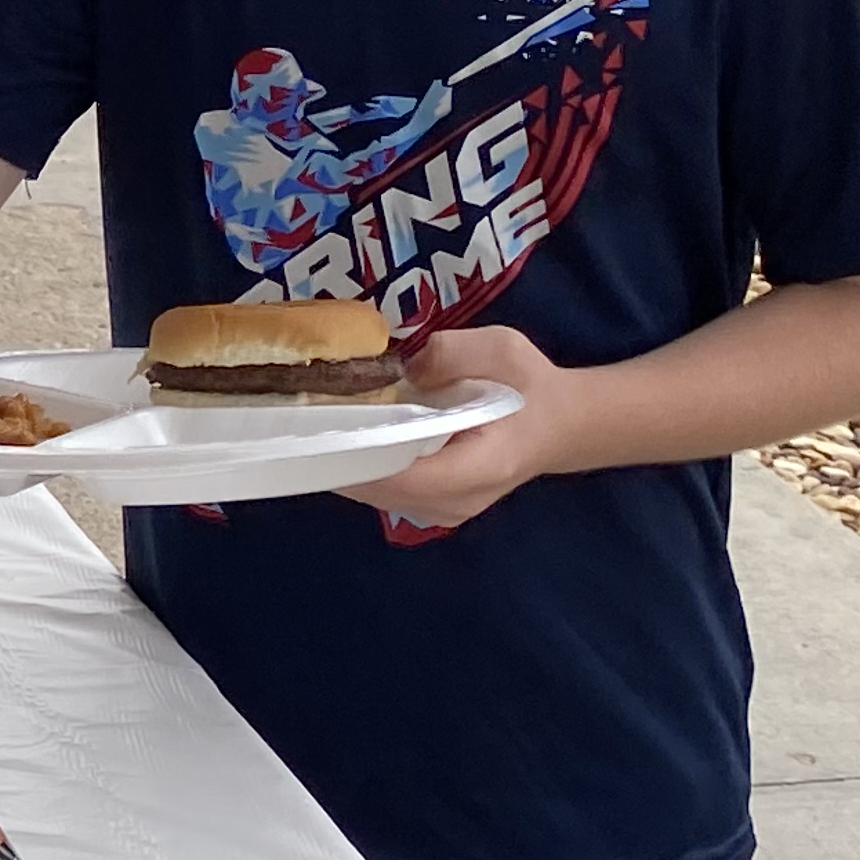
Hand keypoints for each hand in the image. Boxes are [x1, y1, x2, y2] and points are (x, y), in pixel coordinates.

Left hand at [335, 324, 580, 540]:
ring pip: (376, 496)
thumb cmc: (530, 387)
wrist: (559, 424)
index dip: (356, 456)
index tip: (318, 428)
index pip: (404, 476)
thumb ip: (452, 353)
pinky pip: (384, 492)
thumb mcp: (502, 349)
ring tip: (314, 425)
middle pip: (379, 490)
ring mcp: (443, 511)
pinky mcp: (432, 506)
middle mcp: (457, 501)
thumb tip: (404, 371)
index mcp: (480, 466)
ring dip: (345, 463)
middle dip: (339, 455)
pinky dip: (361, 467)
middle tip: (300, 418)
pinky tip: (345, 437)